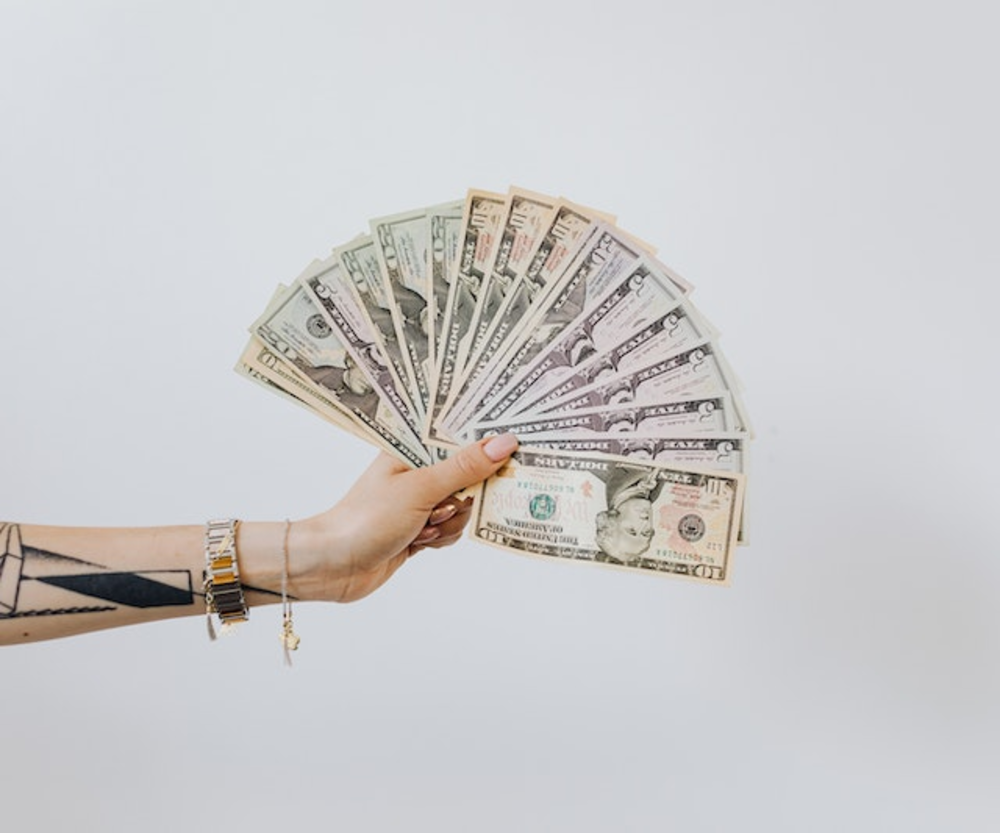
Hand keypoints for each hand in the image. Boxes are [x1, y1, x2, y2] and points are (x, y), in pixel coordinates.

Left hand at [291, 434, 517, 602]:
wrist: (332, 566)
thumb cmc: (366, 519)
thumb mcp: (421, 489)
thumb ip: (465, 467)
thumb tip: (505, 442)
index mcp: (411, 447)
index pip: (460, 435)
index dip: (487, 443)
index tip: (515, 448)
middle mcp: (417, 470)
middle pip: (469, 473)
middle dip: (465, 495)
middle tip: (445, 505)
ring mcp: (420, 501)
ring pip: (464, 507)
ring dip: (450, 522)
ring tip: (422, 527)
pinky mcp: (420, 529)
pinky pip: (452, 530)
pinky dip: (442, 539)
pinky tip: (420, 542)